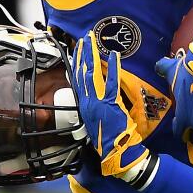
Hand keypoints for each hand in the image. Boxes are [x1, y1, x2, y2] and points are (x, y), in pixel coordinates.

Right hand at [72, 35, 149, 177]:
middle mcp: (88, 102)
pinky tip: (114, 54)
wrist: (115, 153)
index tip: (76, 51)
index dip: (77, 65)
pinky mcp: (111, 103)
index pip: (77, 81)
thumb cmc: (108, 140)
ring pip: (93, 74)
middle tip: (84, 39)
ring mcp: (98, 102)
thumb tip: (94, 99)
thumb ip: (94, 109)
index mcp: (83, 106)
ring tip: (92, 40)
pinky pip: (112, 82)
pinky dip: (113, 67)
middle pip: (83, 73)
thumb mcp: (96, 123)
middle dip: (83, 54)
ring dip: (93, 55)